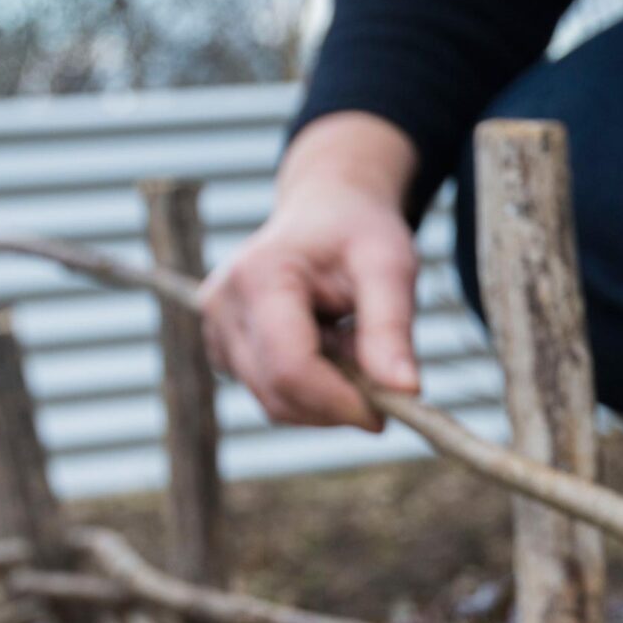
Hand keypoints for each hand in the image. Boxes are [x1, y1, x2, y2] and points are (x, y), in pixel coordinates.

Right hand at [202, 111, 422, 430]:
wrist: (324, 212)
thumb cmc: (358, 232)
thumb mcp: (389, 266)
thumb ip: (392, 328)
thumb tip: (406, 391)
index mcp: (258, 277)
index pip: (290, 368)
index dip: (340, 402)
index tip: (389, 410)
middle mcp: (223, 306)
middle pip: (279, 394)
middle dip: (337, 403)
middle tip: (383, 379)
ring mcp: (216, 331)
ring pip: (275, 403)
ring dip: (326, 396)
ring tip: (352, 346)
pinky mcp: (223, 351)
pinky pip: (271, 396)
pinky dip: (310, 391)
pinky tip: (328, 350)